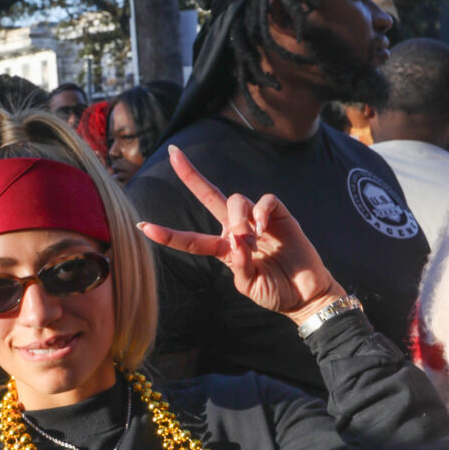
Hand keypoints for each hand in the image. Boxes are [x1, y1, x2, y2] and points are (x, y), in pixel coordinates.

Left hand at [137, 146, 345, 325]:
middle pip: (209, 196)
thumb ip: (239, 267)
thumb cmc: (276, 292)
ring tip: (250, 240)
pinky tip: (263, 227)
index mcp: (223, 249)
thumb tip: (236, 242)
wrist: (306, 294)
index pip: (190, 240)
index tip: (142, 226)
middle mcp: (236, 229)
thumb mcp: (250, 286)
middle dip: (189, 174)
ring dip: (237, 218)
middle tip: (173, 154)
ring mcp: (257, 220)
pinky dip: (261, 211)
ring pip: (235, 199)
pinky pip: (264, 200)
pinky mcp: (279, 214)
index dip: (167, 234)